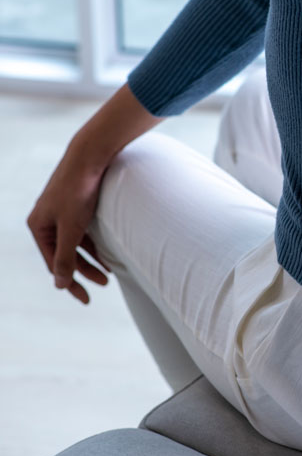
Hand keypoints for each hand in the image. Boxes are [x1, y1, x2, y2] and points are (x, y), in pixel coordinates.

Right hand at [26, 144, 110, 303]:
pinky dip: (96, 245)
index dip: (70, 282)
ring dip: (92, 260)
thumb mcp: (72, 228)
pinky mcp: (77, 207)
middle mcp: (47, 221)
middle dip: (84, 272)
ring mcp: (62, 214)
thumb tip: (60, 285)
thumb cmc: (78, 191)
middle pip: (65, 255)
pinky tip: (109, 256)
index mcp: (38, 226)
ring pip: (76, 245)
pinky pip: (85, 233)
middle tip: (103, 285)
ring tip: (109, 274)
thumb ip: (66, 257)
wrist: (91, 157)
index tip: (85, 298)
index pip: (54, 264)